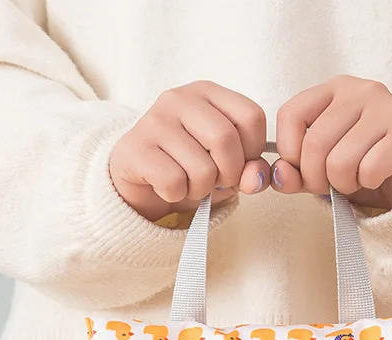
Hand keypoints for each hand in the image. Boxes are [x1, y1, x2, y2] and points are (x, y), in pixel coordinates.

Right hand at [110, 81, 269, 220]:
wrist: (139, 179)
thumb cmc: (187, 167)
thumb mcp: (225, 165)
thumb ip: (249, 170)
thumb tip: (255, 179)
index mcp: (208, 92)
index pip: (252, 116)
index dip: (253, 151)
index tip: (238, 163)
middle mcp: (180, 98)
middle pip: (225, 140)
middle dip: (228, 174)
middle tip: (214, 181)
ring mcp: (154, 120)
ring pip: (202, 169)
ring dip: (201, 189)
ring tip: (188, 183)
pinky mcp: (136, 148)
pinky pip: (174, 183)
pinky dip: (176, 195)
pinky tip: (166, 186)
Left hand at [272, 75, 391, 209]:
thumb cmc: (362, 164)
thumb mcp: (320, 169)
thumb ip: (294, 172)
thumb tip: (279, 177)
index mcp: (332, 89)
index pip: (290, 115)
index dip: (290, 153)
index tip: (303, 170)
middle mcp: (360, 90)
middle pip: (314, 144)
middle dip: (316, 179)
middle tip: (332, 185)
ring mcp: (387, 108)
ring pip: (340, 161)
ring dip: (343, 184)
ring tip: (355, 179)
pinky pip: (370, 170)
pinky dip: (367, 183)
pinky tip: (377, 177)